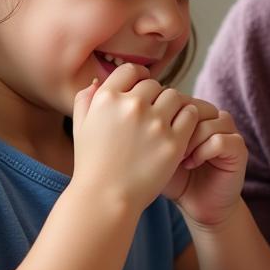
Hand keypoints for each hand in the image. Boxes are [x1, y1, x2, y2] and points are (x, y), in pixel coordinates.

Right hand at [70, 63, 198, 211]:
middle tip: (155, 113)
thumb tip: (97, 82)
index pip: (131, 71)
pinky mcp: (173, 141)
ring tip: (167, 122)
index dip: (138, 77)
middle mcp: (131, 106)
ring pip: (174, 97)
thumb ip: (85, 100)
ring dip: (172, 106)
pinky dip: (186, 119)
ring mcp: (154, 123)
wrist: (105, 198)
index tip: (142, 89)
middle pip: (154, 85)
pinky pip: (189, 115)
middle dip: (154, 96)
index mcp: (107, 99)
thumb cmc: (91, 165)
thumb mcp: (80, 128)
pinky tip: (179, 131)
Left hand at [162, 108, 246, 227]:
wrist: (198, 205)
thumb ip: (151, 132)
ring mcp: (229, 132)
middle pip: (196, 108)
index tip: (153, 138)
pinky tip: (190, 163)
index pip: (182, 99)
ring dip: (190, 141)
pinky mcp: (239, 150)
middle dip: (178, 127)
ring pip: (209, 123)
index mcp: (196, 115)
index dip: (167, 116)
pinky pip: (221, 140)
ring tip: (178, 158)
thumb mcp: (158, 152)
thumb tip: (133, 116)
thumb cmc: (176, 179)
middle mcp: (215, 119)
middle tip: (165, 147)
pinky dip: (203, 152)